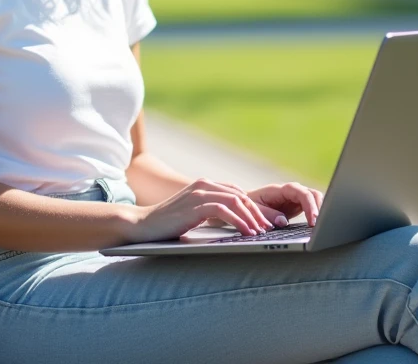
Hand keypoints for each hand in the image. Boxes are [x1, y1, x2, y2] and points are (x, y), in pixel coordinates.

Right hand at [126, 178, 274, 243]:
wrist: (142, 225)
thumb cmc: (168, 225)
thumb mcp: (194, 215)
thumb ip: (211, 213)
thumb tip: (236, 223)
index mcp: (205, 185)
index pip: (238, 193)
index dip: (257, 206)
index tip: (270, 221)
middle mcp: (204, 184)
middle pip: (241, 195)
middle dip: (261, 211)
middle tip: (275, 226)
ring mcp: (199, 192)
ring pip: (236, 201)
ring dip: (253, 217)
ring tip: (263, 232)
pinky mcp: (195, 204)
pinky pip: (225, 210)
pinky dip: (239, 221)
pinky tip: (247, 232)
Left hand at [246, 182, 322, 227]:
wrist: (243, 203)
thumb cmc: (246, 205)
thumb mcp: (253, 209)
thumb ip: (267, 214)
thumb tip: (283, 221)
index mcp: (279, 190)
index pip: (300, 192)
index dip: (309, 205)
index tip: (314, 220)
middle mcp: (290, 192)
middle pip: (312, 194)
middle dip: (319, 208)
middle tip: (320, 225)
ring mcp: (294, 198)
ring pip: (314, 199)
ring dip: (320, 210)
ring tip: (322, 226)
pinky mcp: (296, 206)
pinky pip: (311, 207)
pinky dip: (317, 214)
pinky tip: (317, 226)